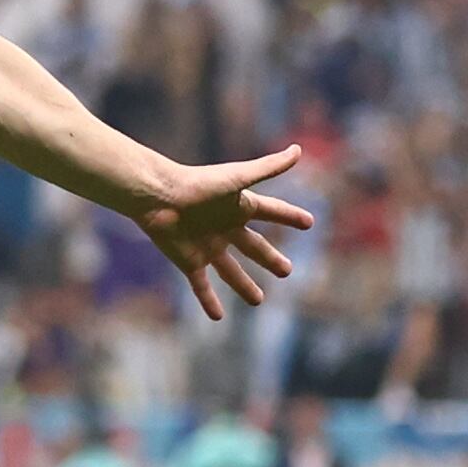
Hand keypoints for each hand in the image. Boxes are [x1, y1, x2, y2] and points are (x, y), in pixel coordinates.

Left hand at [134, 147, 315, 320]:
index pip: (272, 212)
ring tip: (258, 301)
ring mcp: (209, 246)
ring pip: (231, 271)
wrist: (158, 197)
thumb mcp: (238, 178)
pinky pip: (202, 285)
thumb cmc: (199, 184)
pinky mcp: (190, 261)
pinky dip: (209, 301)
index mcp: (239, 207)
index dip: (290, 218)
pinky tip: (217, 317)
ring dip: (244, 286)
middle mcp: (226, 228)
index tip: (309, 223)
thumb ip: (269, 167)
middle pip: (254, 247)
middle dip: (270, 259)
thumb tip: (298, 149)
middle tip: (287, 271)